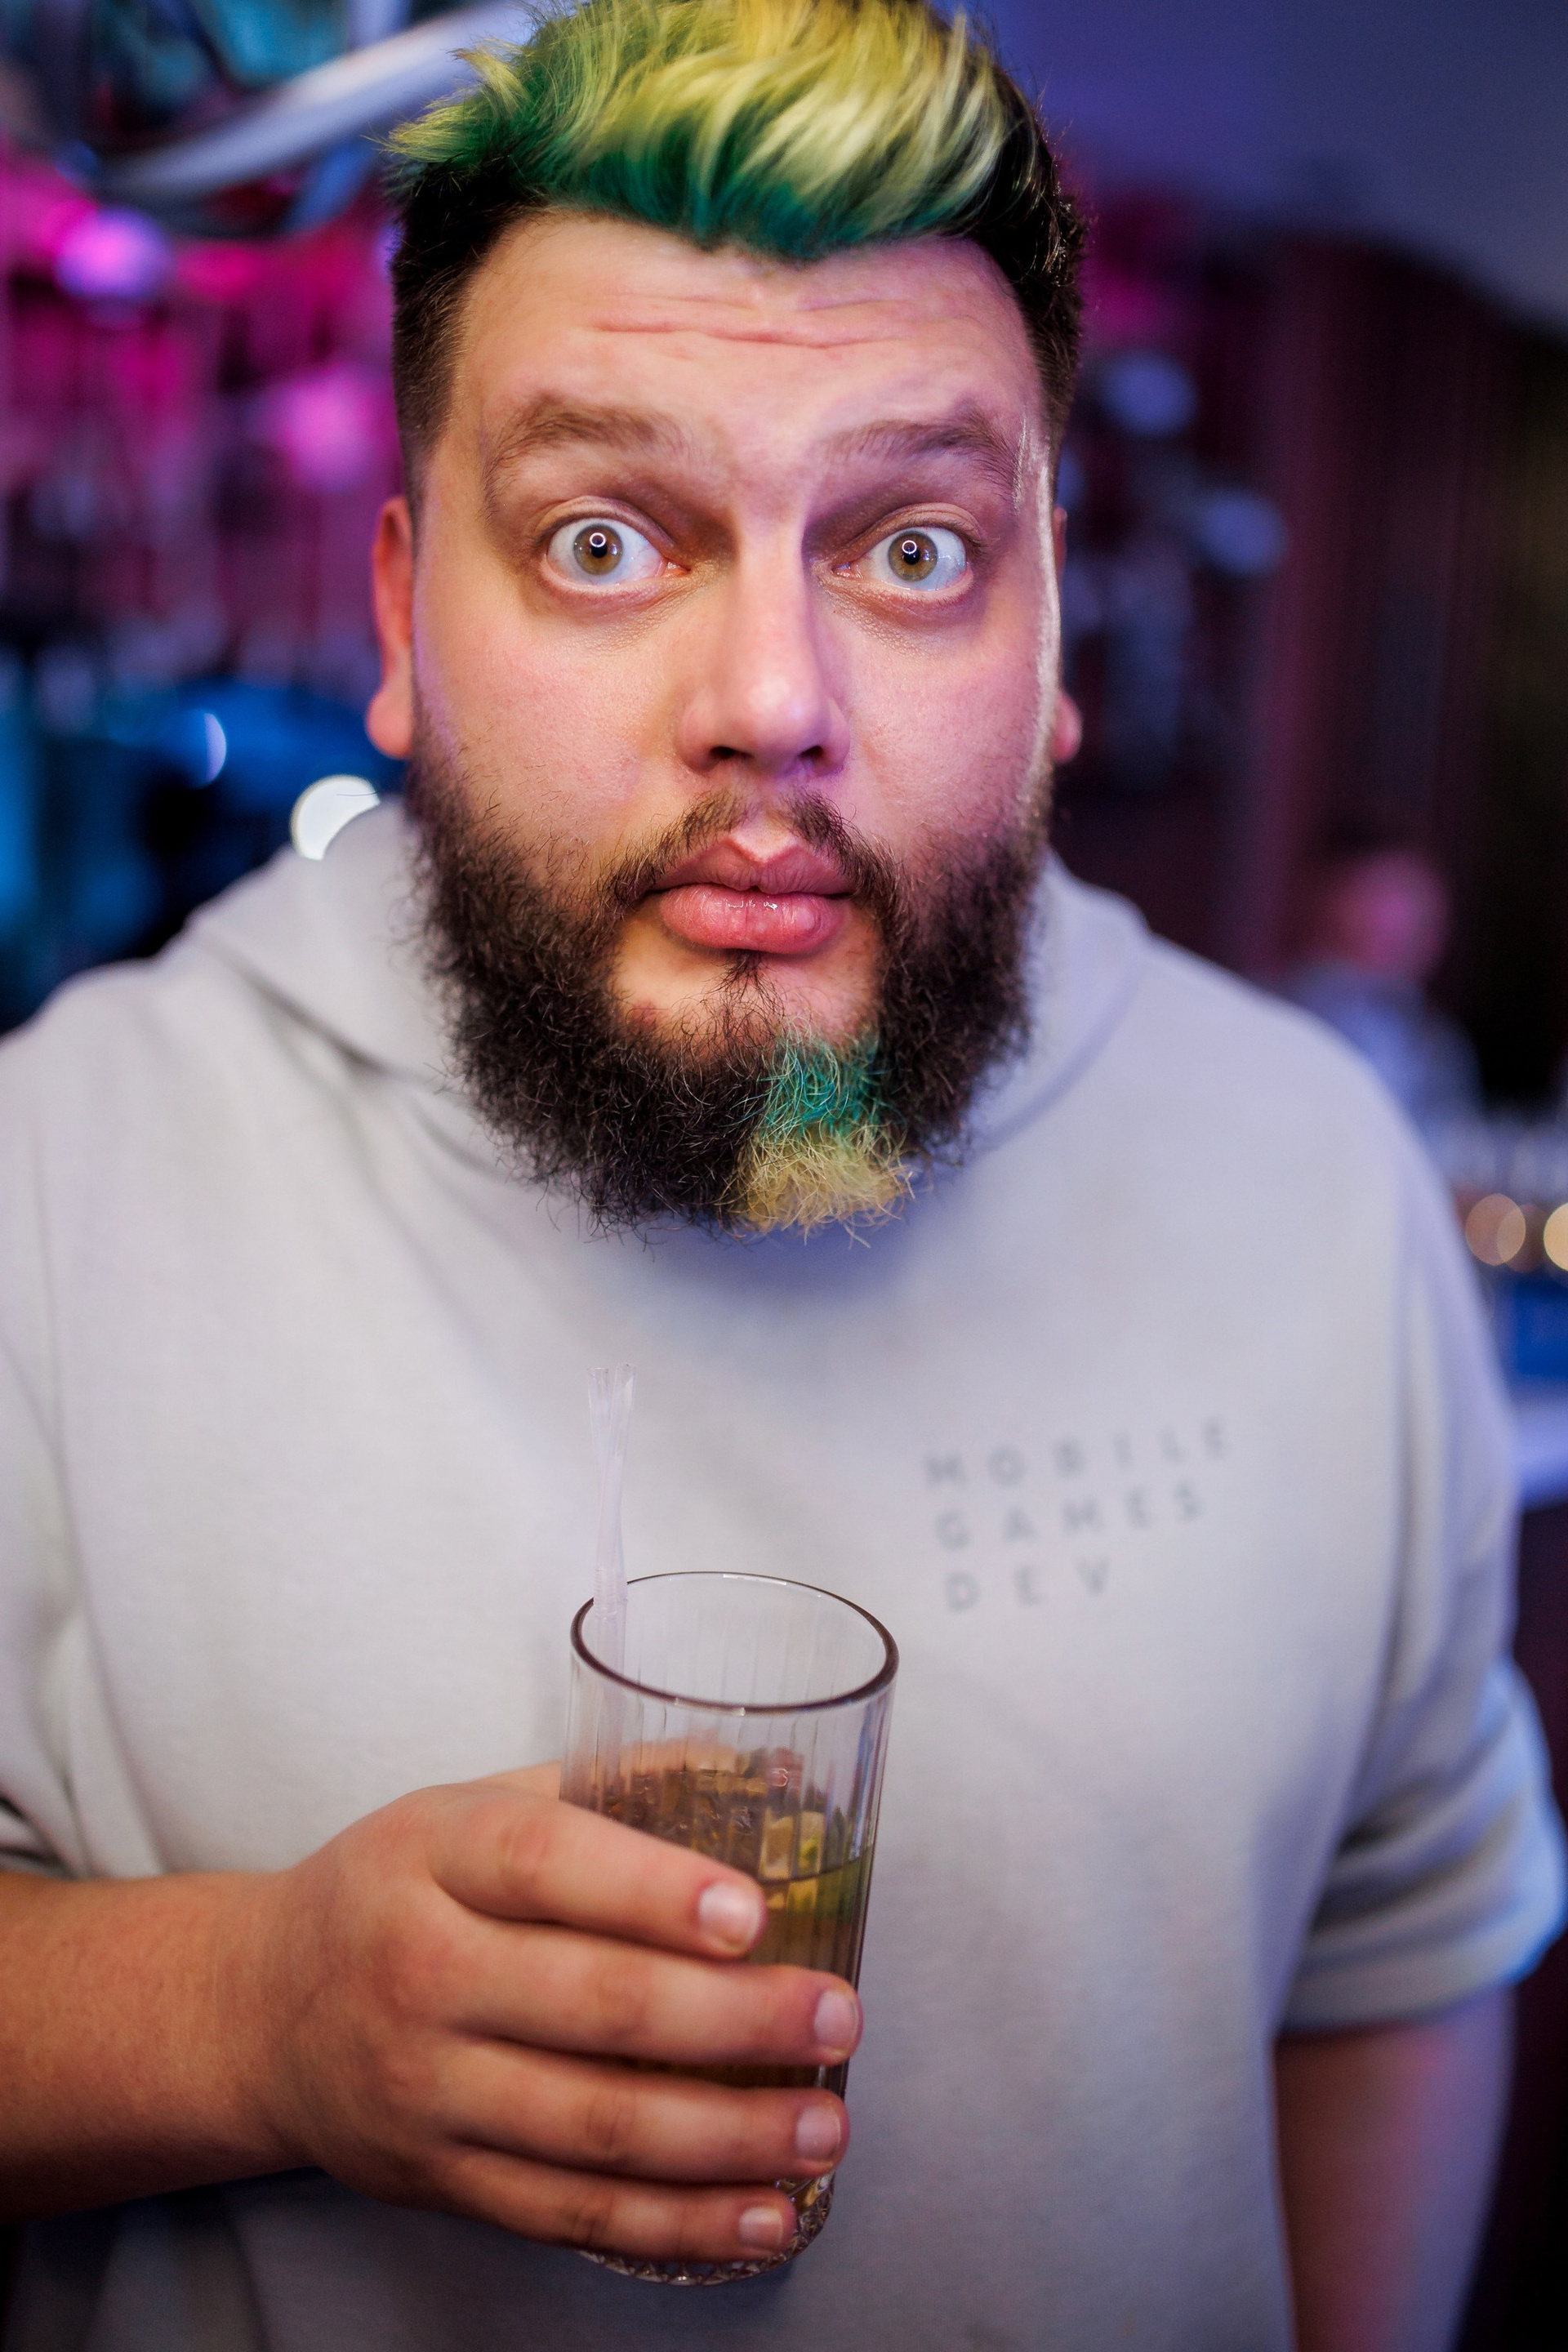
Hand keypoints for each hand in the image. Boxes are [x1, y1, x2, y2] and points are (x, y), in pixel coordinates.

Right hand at [245, 1765, 859, 2262]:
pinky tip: (761, 2214)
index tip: (753, 1911)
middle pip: (591, 2005)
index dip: (654, 1889)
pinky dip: (674, 2222)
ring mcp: (425, 2089)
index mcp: (432, 1855)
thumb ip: (610, 1784)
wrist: (258, 2011)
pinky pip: (568, 2211)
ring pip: (592, 2127)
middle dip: (731, 2020)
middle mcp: (420, 1972)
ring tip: (823, 2126)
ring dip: (724, 2137)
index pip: (547, 1865)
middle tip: (836, 2015)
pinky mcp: (438, 2180)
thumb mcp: (471, 1805)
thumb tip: (773, 1766)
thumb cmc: (396, 1889)